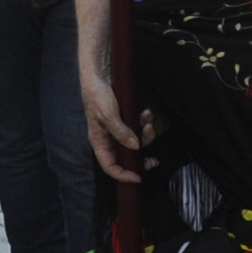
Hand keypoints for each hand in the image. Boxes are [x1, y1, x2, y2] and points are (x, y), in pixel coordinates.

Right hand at [80, 57, 149, 181]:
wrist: (100, 75)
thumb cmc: (97, 95)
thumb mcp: (108, 115)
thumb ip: (121, 132)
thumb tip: (135, 147)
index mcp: (100, 141)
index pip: (110, 166)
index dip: (123, 175)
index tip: (138, 177)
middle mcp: (109, 138)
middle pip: (126, 156)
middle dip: (141, 157)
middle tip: (154, 160)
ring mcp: (118, 129)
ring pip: (136, 141)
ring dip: (146, 134)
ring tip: (149, 122)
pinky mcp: (125, 119)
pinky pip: (138, 127)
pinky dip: (144, 122)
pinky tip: (146, 113)